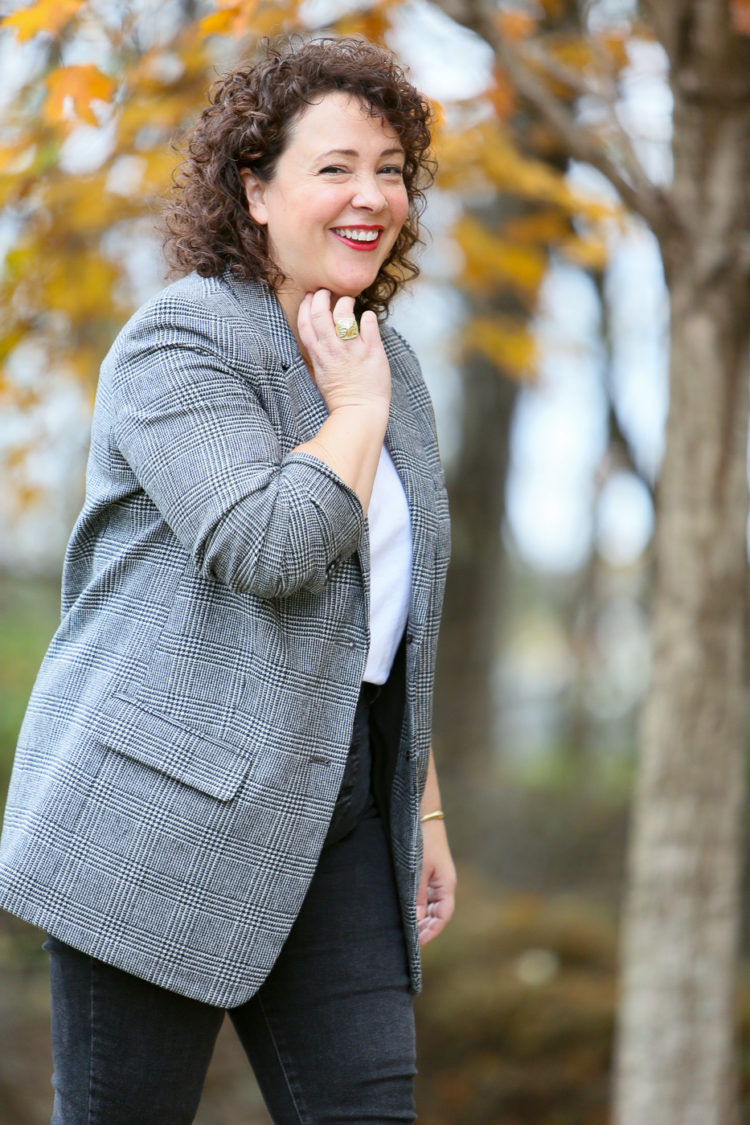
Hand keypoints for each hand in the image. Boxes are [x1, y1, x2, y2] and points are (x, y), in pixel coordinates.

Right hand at [297, 289, 390, 415]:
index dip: (306, 306)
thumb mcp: (320, 375)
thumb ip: (317, 355)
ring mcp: (352, 350)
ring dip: (345, 302)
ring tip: (349, 301)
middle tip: (328, 291)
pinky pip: (369, 324)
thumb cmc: (340, 397)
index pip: (306, 323)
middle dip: (323, 297)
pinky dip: (368, 317)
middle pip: (321, 314)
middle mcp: (333, 350)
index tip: (311, 296)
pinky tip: (368, 317)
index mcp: (318, 356)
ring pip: (343, 314)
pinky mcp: (372, 351)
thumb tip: (315, 338)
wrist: (359, 413)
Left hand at [416, 819, 455, 946]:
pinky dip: (418, 907)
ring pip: (431, 907)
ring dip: (421, 920)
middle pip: (438, 915)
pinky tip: (407, 913)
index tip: (417, 943)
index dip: (432, 931)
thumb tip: (417, 920)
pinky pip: (425, 897)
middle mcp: (444, 885)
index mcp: (446, 885)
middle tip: (408, 942)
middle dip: (425, 929)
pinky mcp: (428, 874)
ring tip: (406, 931)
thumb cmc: (422, 842)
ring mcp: (436, 880)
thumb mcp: (419, 870)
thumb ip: (418, 895)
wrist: (422, 816)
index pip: (443, 917)